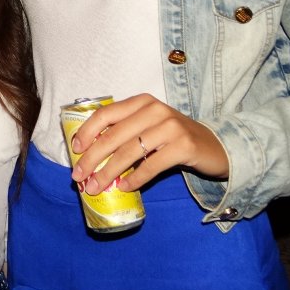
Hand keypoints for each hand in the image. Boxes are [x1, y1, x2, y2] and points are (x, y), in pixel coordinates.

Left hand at [68, 93, 228, 193]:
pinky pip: (151, 165)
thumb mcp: (149, 126)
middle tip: (78, 177)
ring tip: (96, 187)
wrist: (215, 146)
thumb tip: (89, 156)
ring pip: (129, 152)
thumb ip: (125, 133)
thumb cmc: (173, 138)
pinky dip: (135, 179)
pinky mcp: (184, 146)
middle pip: (113, 136)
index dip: (87, 132)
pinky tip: (125, 188)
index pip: (106, 113)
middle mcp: (154, 110)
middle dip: (91, 159)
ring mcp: (170, 126)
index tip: (74, 150)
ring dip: (108, 173)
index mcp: (141, 102)